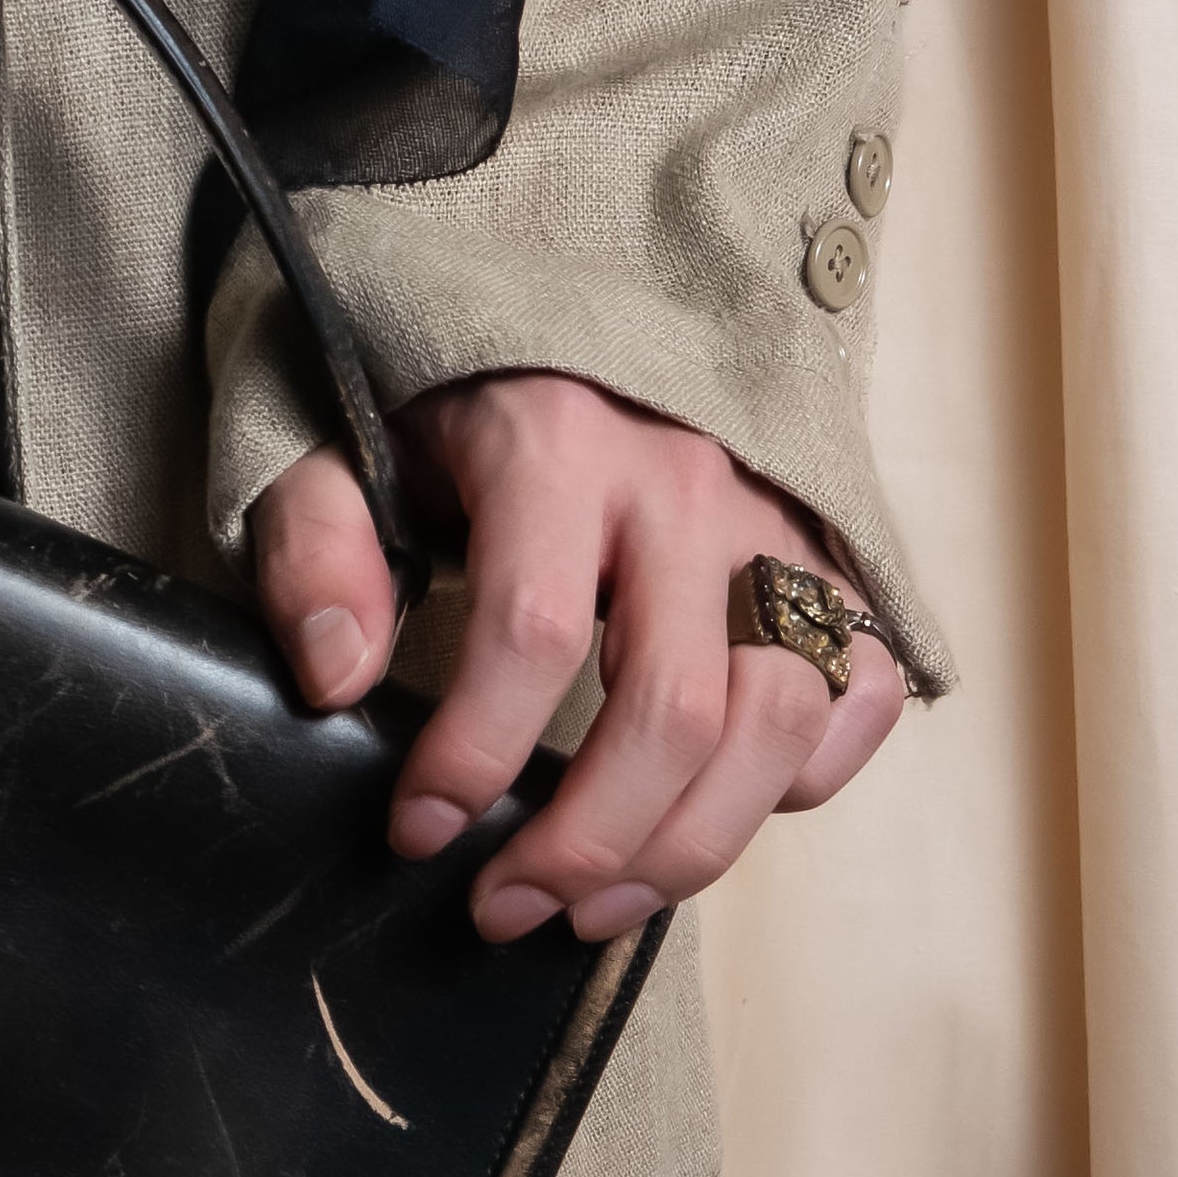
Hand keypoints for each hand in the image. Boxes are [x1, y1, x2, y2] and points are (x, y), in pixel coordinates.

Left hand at [252, 373, 903, 941]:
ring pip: (779, 719)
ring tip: (597, 907)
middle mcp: (686, 480)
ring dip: (690, 846)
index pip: (533, 630)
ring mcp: (773, 518)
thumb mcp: (331, 430)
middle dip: (586, 844)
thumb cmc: (437, 384)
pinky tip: (717, 814)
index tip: (416, 829)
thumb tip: (337, 678)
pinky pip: (861, 688)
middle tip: (506, 907)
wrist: (558, 269)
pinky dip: (808, 775)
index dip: (472, 755)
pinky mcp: (829, 549)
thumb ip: (316, 543)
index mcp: (554, 442)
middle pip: (672, 708)